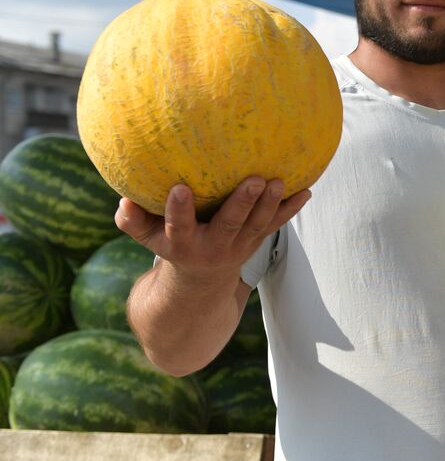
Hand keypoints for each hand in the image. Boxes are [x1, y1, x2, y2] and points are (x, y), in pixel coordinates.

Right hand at [115, 177, 310, 280]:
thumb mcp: (147, 238)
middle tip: (254, 180)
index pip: (179, 226)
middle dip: (242, 203)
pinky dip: (291, 209)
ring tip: (279, 181)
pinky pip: (275, 224)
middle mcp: (214, 246)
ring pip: (257, 224)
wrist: (200, 281)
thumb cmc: (170, 245)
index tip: (180, 188)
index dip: (179, 210)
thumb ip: (132, 221)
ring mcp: (238, 244)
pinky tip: (307, 190)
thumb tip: (123, 201)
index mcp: (183, 244)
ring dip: (270, 203)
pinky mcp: (256, 240)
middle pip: (230, 224)